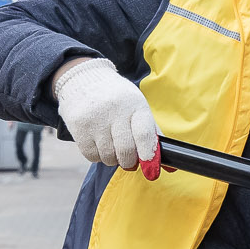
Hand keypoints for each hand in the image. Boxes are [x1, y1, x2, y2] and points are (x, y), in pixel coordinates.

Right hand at [52, 57, 160, 174]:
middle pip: (126, 151)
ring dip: (113, 159)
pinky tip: (98, 142)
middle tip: (129, 159)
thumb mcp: (138, 108)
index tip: (151, 169)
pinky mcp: (79, 127)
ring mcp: (95, 119)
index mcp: (135, 105)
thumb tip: (170, 167)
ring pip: (108, 157)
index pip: (144, 133)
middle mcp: (115, 111)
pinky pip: (92, 156)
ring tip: (111, 144)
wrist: (84, 79)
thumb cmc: (118, 100)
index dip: (149, 154)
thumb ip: (153, 136)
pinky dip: (97, 156)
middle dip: (130, 161)